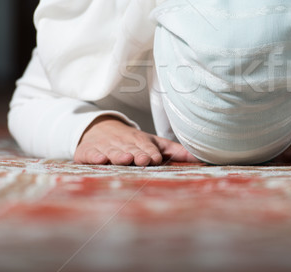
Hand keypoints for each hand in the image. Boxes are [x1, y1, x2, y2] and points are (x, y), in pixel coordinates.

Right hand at [74, 115, 198, 165]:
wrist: (98, 129)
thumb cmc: (132, 142)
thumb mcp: (153, 143)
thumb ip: (175, 152)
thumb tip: (202, 157)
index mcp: (140, 141)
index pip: (146, 147)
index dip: (150, 152)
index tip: (155, 159)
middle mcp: (123, 143)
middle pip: (130, 149)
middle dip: (137, 154)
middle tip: (142, 160)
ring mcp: (104, 147)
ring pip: (111, 152)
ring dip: (117, 155)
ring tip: (124, 159)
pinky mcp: (87, 152)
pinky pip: (90, 154)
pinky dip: (94, 156)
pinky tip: (99, 160)